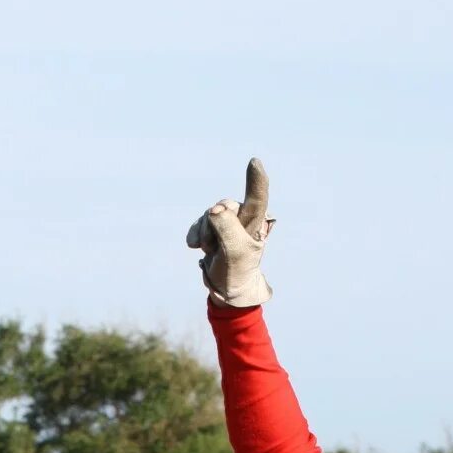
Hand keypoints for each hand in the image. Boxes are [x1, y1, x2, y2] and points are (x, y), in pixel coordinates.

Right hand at [185, 158, 274, 307]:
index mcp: (256, 221)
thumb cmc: (237, 272)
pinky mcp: (213, 228)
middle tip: (215, 247)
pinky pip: (199, 222)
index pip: (257, 197)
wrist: (226, 290)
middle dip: (213, 226)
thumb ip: (227, 228)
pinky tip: (196, 247)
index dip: (255, 180)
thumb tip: (216, 209)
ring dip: (204, 234)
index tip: (255, 162)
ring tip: (211, 251)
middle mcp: (244, 217)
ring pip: (208, 215)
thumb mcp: (235, 253)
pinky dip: (195, 235)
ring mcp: (228, 222)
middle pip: (222, 207)